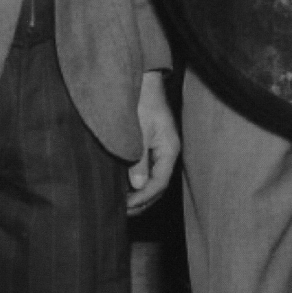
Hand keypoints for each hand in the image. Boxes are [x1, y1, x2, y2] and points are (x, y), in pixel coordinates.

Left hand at [127, 70, 179, 213]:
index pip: (160, 183)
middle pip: (159, 185)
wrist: (143, 81)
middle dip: (142, 201)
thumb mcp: (139, 131)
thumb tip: (139, 186)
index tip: (126, 206)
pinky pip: (149, 169)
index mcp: (169, 149)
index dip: (143, 198)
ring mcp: (161, 148)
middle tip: (122, 211)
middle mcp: (168, 151)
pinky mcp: (153, 144)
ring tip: (122, 203)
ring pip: (154, 179)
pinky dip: (139, 181)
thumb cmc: (142, 102)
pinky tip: (125, 186)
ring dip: (140, 193)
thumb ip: (139, 159)